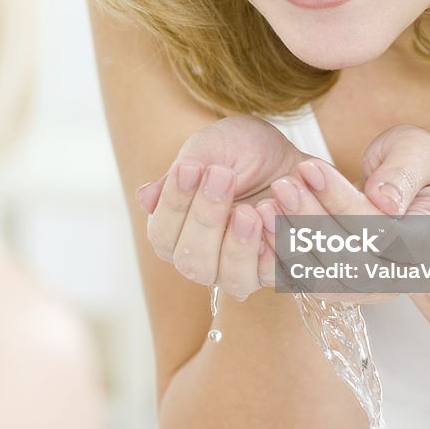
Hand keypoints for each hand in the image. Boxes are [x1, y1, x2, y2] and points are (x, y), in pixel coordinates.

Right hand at [134, 114, 305, 300]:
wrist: (284, 150)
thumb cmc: (239, 151)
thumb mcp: (211, 148)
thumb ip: (183, 171)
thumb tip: (145, 198)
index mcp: (177, 235)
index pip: (164, 236)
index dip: (175, 204)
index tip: (191, 167)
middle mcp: (206, 260)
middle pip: (196, 264)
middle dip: (207, 220)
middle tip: (223, 176)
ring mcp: (243, 270)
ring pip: (237, 280)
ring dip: (242, 245)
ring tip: (253, 207)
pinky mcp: (279, 268)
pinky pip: (279, 272)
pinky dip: (279, 242)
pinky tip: (277, 210)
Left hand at [263, 124, 429, 304]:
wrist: (414, 193)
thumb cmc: (419, 167)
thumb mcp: (420, 152)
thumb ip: (405, 171)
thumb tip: (383, 200)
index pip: (384, 233)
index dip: (344, 202)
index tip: (311, 167)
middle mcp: (406, 276)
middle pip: (353, 260)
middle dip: (312, 221)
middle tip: (282, 184)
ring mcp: (375, 288)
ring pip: (329, 276)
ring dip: (293, 241)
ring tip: (267, 203)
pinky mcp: (348, 288)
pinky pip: (313, 281)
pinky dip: (287, 258)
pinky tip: (266, 227)